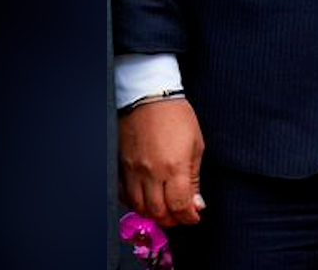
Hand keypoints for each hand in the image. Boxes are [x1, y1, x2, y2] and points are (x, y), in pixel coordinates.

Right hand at [117, 98, 204, 227]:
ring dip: (154, 214)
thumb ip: (194, 178)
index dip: (188, 217)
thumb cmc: (176, 117)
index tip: (194, 216)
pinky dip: (136, 203)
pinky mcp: (121, 167)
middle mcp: (151, 173)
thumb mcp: (196, 145)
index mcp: (174, 167)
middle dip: (172, 220)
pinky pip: (124, 195)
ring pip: (140, 208)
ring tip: (166, 210)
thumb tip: (196, 203)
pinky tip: (146, 199)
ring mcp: (133, 171)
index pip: (179, 206)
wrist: (149, 97)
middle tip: (181, 216)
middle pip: (158, 212)